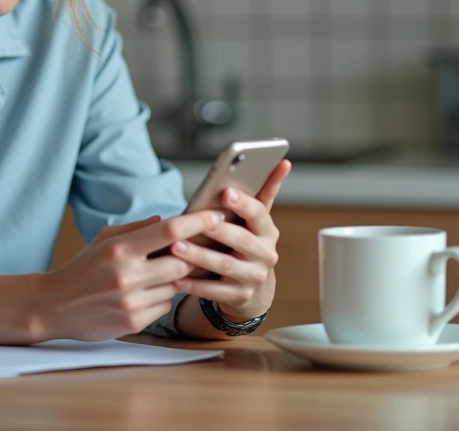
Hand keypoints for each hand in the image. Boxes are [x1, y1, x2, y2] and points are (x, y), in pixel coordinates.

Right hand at [38, 210, 226, 340]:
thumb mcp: (103, 239)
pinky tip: (143, 294)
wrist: (55, 305)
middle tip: (193, 250)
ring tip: (156, 274)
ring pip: (176, 287)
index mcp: (120, 249)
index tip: (216, 216)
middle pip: (182, 263)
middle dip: (189, 257)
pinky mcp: (134, 322)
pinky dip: (161, 299)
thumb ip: (136, 229)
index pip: (170, 231)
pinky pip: (164, 307)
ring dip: (174, 280)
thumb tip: (166, 220)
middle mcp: (128, 275)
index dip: (198, 222)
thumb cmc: (82, 268)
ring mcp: (132, 301)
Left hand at [170, 159, 290, 320]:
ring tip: (176, 247)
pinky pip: (214, 291)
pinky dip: (193, 284)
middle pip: (241, 241)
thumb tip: (283, 161)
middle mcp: (265, 255)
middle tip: (195, 222)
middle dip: (218, 231)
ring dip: (199, 256)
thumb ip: (264, 192)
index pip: (259, 214)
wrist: (252, 286)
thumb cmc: (245, 241)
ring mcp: (253, 278)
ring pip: (224, 266)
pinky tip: (175, 277)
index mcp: (267, 231)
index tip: (225, 193)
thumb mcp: (255, 220)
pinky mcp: (239, 297)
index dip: (244, 204)